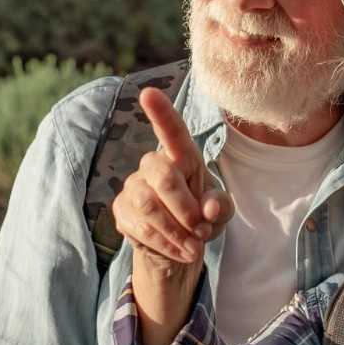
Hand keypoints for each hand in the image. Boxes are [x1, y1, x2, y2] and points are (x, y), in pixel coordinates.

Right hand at [114, 88, 234, 264]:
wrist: (179, 249)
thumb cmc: (203, 219)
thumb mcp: (221, 213)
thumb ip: (221, 206)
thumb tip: (208, 208)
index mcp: (183, 157)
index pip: (172, 131)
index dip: (161, 113)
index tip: (148, 93)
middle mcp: (154, 165)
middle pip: (163, 174)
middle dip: (185, 207)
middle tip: (202, 231)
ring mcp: (134, 187)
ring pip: (149, 204)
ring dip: (176, 231)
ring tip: (194, 247)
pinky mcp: (122, 211)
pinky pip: (140, 227)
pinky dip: (165, 244)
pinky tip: (178, 251)